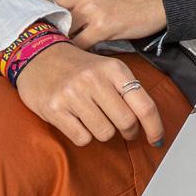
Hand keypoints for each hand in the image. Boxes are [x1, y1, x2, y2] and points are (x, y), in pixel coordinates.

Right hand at [13, 42, 165, 146]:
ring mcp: (73, 95)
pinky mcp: (54, 109)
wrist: (37, 55)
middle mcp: (94, 80)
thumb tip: (149, 122)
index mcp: (114, 69)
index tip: (157, 140)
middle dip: (129, 132)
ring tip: (95, 120)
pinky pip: (82, 138)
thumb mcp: (107, 68)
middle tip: (125, 130)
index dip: (155, 127)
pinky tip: (78, 122)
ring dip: (104, 132)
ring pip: (105, 133)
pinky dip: (84, 136)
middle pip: (126, 122)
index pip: (144, 105)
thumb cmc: (78, 67)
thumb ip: (127, 90)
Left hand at [31, 0, 164, 48]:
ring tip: (56, 55)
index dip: (27, 17)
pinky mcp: (103, 25)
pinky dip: (76, 54)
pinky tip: (78, 57)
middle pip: (45, 18)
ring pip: (60, 33)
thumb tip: (41, 16)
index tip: (24, 30)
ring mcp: (91, 7)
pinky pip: (79, 46)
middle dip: (40, 34)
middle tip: (37, 47)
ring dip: (58, 46)